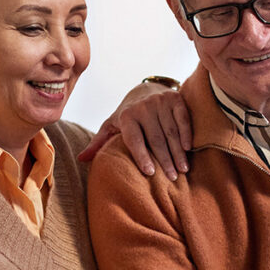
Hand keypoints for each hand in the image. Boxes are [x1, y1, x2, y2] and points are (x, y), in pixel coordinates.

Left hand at [77, 80, 191, 180]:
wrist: (144, 90)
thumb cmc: (127, 115)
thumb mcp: (111, 126)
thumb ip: (98, 142)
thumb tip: (81, 159)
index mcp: (127, 116)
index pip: (135, 139)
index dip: (142, 156)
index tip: (150, 173)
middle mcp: (144, 107)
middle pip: (156, 139)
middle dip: (165, 160)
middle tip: (172, 178)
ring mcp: (161, 102)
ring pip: (171, 132)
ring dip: (178, 152)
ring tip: (182, 170)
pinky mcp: (175, 99)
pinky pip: (183, 120)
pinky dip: (186, 135)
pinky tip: (188, 150)